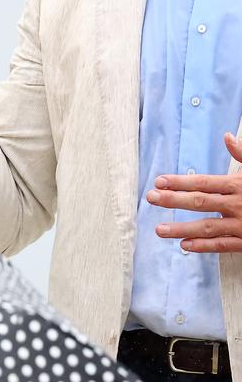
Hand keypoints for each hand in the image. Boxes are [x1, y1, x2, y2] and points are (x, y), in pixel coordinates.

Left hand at [147, 132, 241, 253]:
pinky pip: (224, 245)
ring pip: (208, 227)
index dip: (180, 182)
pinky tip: (185, 246)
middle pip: (200, 202)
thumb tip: (227, 136)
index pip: (204, 182)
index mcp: (239, 185)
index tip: (159, 181)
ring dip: (182, 229)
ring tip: (159, 230)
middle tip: (150, 198)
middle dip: (173, 200)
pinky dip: (205, 247)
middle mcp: (238, 205)